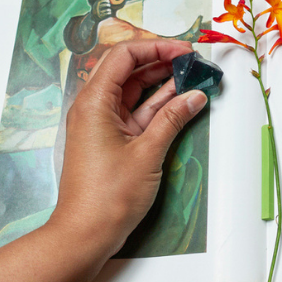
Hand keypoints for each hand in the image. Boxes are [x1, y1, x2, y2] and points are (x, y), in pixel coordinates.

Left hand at [51, 39, 207, 279]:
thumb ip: (172, 119)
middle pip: (128, 70)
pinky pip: (134, 114)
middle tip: (192, 63)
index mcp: (94, 101)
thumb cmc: (108, 196)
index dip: (156, 47)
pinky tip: (180, 104)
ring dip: (161, 84)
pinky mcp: (109, 141)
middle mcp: (93, 107)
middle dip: (160, 62)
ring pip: (133, 92)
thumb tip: (194, 96)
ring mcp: (101, 125)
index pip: (124, 55)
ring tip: (192, 79)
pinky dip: (155, 108)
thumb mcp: (147, 153)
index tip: (185, 51)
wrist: (86, 233)